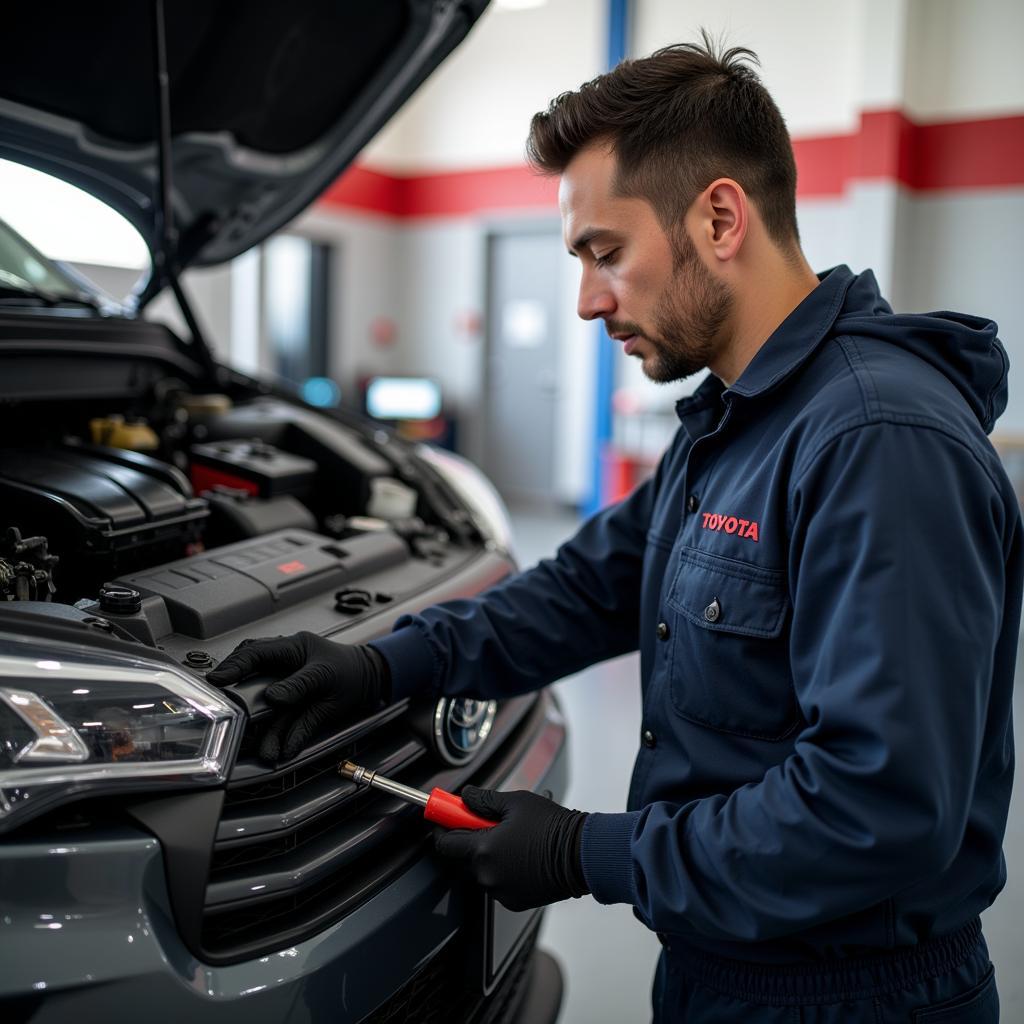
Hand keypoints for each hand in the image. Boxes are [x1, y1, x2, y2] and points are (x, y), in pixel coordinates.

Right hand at [205, 632, 390, 761]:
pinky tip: (285, 750)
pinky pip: (290, 725)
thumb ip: (299, 685)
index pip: (255, 654)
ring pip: (272, 712)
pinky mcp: (301, 711)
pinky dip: (289, 738)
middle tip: (223, 706)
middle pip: (253, 679)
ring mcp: (291, 691)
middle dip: (239, 697)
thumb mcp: (326, 673)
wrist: (373, 680)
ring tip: (266, 750)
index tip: (218, 681)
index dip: (234, 666)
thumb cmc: (350, 668)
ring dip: (269, 732)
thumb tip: (274, 697)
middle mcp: (286, 669)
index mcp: (291, 649)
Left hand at [433, 787, 588, 911]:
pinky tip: (523, 856)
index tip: (444, 818)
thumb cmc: (551, 827)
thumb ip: (484, 800)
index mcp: (483, 850)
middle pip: (465, 857)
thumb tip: (465, 796)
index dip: (442, 827)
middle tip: (492, 824)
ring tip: (515, 840)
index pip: (446, 843)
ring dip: (490, 856)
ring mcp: (501, 892)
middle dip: (473, 840)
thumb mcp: (515, 802)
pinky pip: (500, 884)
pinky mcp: (515, 902)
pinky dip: (505, 871)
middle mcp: (488, 876)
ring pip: (483, 871)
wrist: (581, 855)